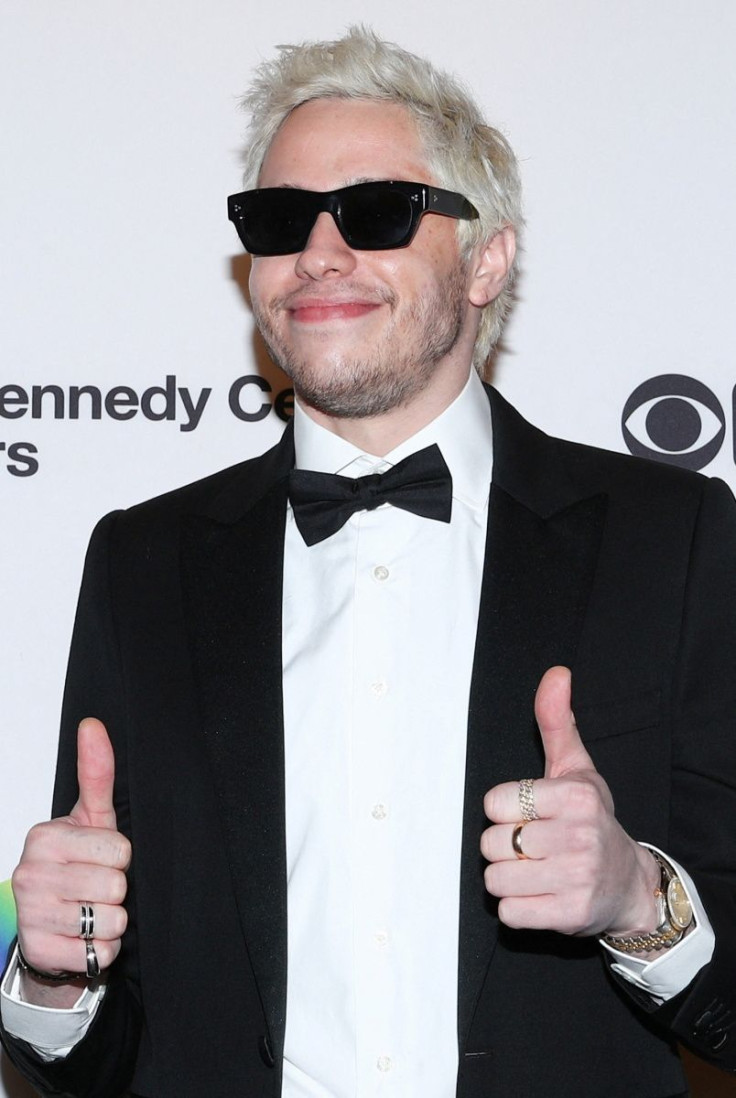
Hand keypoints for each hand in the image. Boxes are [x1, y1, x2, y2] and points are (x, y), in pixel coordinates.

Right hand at [12, 719, 130, 990]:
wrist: (52, 924)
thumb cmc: (78, 864)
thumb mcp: (91, 819)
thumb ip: (97, 774)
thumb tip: (93, 725)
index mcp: (45, 837)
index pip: (119, 850)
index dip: (120, 858)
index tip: (102, 859)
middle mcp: (29, 874)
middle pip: (115, 886)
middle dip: (116, 891)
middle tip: (97, 888)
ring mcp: (30, 915)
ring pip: (109, 921)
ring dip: (110, 922)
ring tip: (91, 912)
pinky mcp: (39, 952)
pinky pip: (98, 953)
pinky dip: (100, 950)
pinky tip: (84, 938)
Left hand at [480, 667, 658, 936]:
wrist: (628, 884)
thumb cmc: (591, 821)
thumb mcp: (576, 769)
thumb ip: (556, 722)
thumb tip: (556, 673)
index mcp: (576, 796)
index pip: (494, 804)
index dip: (504, 812)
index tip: (529, 815)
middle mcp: (579, 836)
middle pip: (490, 844)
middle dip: (504, 848)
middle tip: (535, 847)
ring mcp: (576, 878)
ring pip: (495, 880)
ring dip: (508, 880)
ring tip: (537, 872)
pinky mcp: (569, 916)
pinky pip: (508, 913)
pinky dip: (517, 909)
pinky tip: (541, 896)